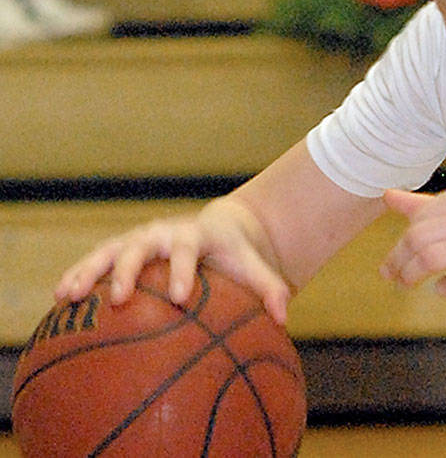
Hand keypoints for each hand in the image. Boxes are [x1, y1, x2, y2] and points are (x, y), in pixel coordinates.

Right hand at [54, 198, 292, 323]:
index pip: (188, 250)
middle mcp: (162, 233)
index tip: (180, 296)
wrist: (216, 229)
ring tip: (67, 297)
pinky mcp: (120, 249)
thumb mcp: (254, 267)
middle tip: (120, 300)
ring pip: (108, 251)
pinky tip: (58, 300)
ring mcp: (138, 239)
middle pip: (140, 247)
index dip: (183, 270)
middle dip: (129, 271)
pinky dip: (77, 275)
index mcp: (195, 235)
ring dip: (88, 272)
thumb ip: (270, 290)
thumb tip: (284, 319)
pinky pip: (95, 261)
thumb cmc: (235, 256)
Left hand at [381, 181, 445, 300]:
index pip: (421, 215)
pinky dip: (442, 290)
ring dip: (410, 275)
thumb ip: (432, 203)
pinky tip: (443, 288)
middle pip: (418, 237)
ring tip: (407, 283)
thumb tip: (389, 196)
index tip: (397, 255)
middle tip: (390, 273)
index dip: (402, 238)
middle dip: (397, 259)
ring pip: (430, 260)